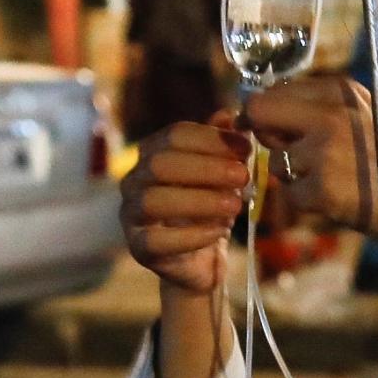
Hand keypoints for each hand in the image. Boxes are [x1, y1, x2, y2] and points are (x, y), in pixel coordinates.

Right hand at [123, 118, 252, 296]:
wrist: (202, 262)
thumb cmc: (210, 212)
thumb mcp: (221, 176)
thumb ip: (223, 147)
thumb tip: (231, 115)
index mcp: (153, 154)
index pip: (175, 135)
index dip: (211, 139)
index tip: (246, 149)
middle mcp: (134, 180)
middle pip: (161, 164)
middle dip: (206, 168)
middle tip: (243, 176)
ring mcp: (131, 215)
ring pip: (154, 200)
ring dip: (200, 201)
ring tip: (235, 206)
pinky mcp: (139, 249)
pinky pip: (158, 241)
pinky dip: (193, 235)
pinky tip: (220, 232)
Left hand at [244, 76, 377, 236]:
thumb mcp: (362, 117)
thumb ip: (318, 110)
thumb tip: (259, 114)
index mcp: (340, 90)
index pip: (275, 90)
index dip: (267, 113)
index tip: (272, 130)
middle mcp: (330, 113)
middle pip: (260, 112)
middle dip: (265, 135)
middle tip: (290, 156)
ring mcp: (324, 150)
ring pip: (275, 160)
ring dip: (293, 177)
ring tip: (329, 182)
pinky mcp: (322, 186)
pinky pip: (290, 195)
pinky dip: (308, 203)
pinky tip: (336, 200)